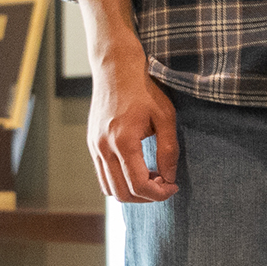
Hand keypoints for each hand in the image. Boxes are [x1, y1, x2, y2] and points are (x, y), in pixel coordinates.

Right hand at [80, 0, 176, 202]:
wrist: (115, 68)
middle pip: (122, 193)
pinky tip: (138, 168)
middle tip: (164, 183)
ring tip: (152, 177)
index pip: (139, 185)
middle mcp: (104, 148)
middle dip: (146, 197)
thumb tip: (170, 178)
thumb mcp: (165, 116)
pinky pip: (103, 175)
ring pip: (109, 188)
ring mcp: (94, 147)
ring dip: (132, 191)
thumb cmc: (144, 89)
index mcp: (123, 141)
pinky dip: (120, 181)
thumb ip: (169, 150)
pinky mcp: (92, 144)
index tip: (174, 186)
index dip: (160, 193)